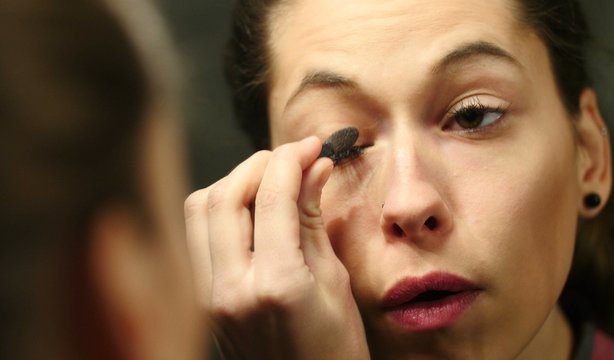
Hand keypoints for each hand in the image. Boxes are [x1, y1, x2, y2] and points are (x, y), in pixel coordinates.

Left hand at [185, 137, 369, 359]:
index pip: (273, 196)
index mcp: (276, 284)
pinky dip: (220, 210)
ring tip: (271, 182)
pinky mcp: (202, 300)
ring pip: (199, 210)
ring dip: (233, 182)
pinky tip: (252, 211)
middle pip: (223, 194)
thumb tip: (315, 167)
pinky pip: (198, 236)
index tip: (312, 146)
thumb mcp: (335, 283)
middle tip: (292, 157)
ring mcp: (208, 297)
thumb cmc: (334, 352)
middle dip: (259, 163)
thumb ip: (314, 220)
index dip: (292, 158)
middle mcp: (230, 289)